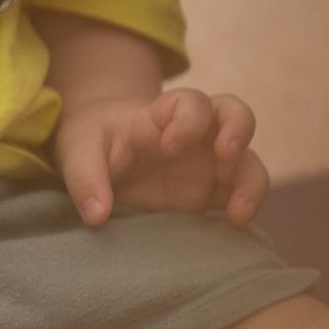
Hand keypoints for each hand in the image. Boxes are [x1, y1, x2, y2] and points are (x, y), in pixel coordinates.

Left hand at [54, 89, 268, 227]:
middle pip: (237, 116)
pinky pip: (238, 197)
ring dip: (252, 184)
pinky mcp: (208, 194)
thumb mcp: (77, 152)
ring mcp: (206, 164)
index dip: (188, 120)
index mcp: (162, 114)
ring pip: (247, 162)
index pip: (191, 102)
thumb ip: (85, 179)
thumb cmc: (91, 141)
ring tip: (239, 213)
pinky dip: (244, 210)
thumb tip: (96, 216)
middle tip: (226, 153)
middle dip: (239, 130)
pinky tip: (236, 226)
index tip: (168, 146)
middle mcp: (195, 134)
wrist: (97, 155)